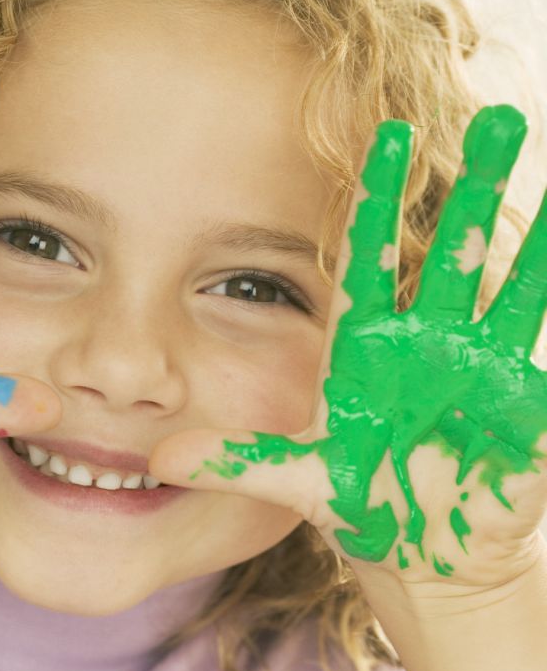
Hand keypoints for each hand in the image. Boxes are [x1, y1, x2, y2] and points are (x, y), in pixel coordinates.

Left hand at [151, 105, 546, 590]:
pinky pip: (541, 350)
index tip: (383, 138)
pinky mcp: (519, 405)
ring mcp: (476, 369)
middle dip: (473, 192)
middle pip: (448, 257)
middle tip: (497, 119)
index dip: (375, 204)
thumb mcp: (296, 480)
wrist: (421, 551)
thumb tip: (161, 459)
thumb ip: (237, 461)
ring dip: (534, 237)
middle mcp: (424, 346)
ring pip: (507, 289)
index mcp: (366, 352)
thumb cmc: (358, 504)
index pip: (368, 263)